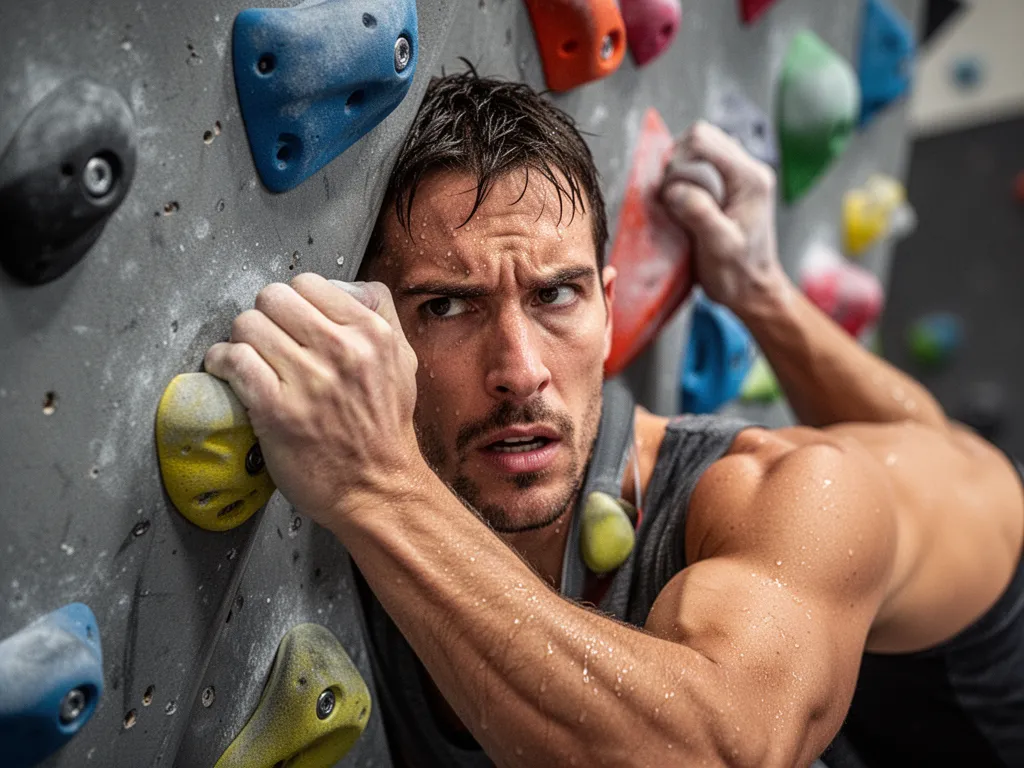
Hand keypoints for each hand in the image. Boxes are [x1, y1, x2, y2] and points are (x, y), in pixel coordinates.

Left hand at [204, 274, 422, 528]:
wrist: (378, 488)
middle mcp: (342, 351)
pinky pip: (233, 360)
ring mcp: (309, 381)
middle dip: (266, 317)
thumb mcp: (402, 361)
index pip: (309, 284)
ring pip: (248, 325)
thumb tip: (343, 287)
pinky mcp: (277, 410)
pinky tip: (229, 372)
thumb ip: (380, 316)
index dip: (295, 301)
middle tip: (268, 341)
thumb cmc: (385, 428)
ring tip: (251, 359)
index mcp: (372, 333)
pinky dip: (222, 362)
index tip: (291, 322)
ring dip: (242, 341)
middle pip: (273, 298)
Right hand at [659, 121, 790, 314]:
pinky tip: (684, 198)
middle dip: (676, 160)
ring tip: (675, 197)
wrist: (752, 290)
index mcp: (750, 179)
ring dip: (681, 166)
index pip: (703, 141)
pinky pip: (704, 162)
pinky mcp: (733, 184)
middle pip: (702, 136)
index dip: (676, 160)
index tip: (666, 191)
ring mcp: (743, 175)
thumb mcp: (718, 247)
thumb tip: (673, 190)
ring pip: (702, 146)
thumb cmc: (737, 273)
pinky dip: (687, 173)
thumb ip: (699, 213)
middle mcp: (750, 169)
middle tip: (668, 193)